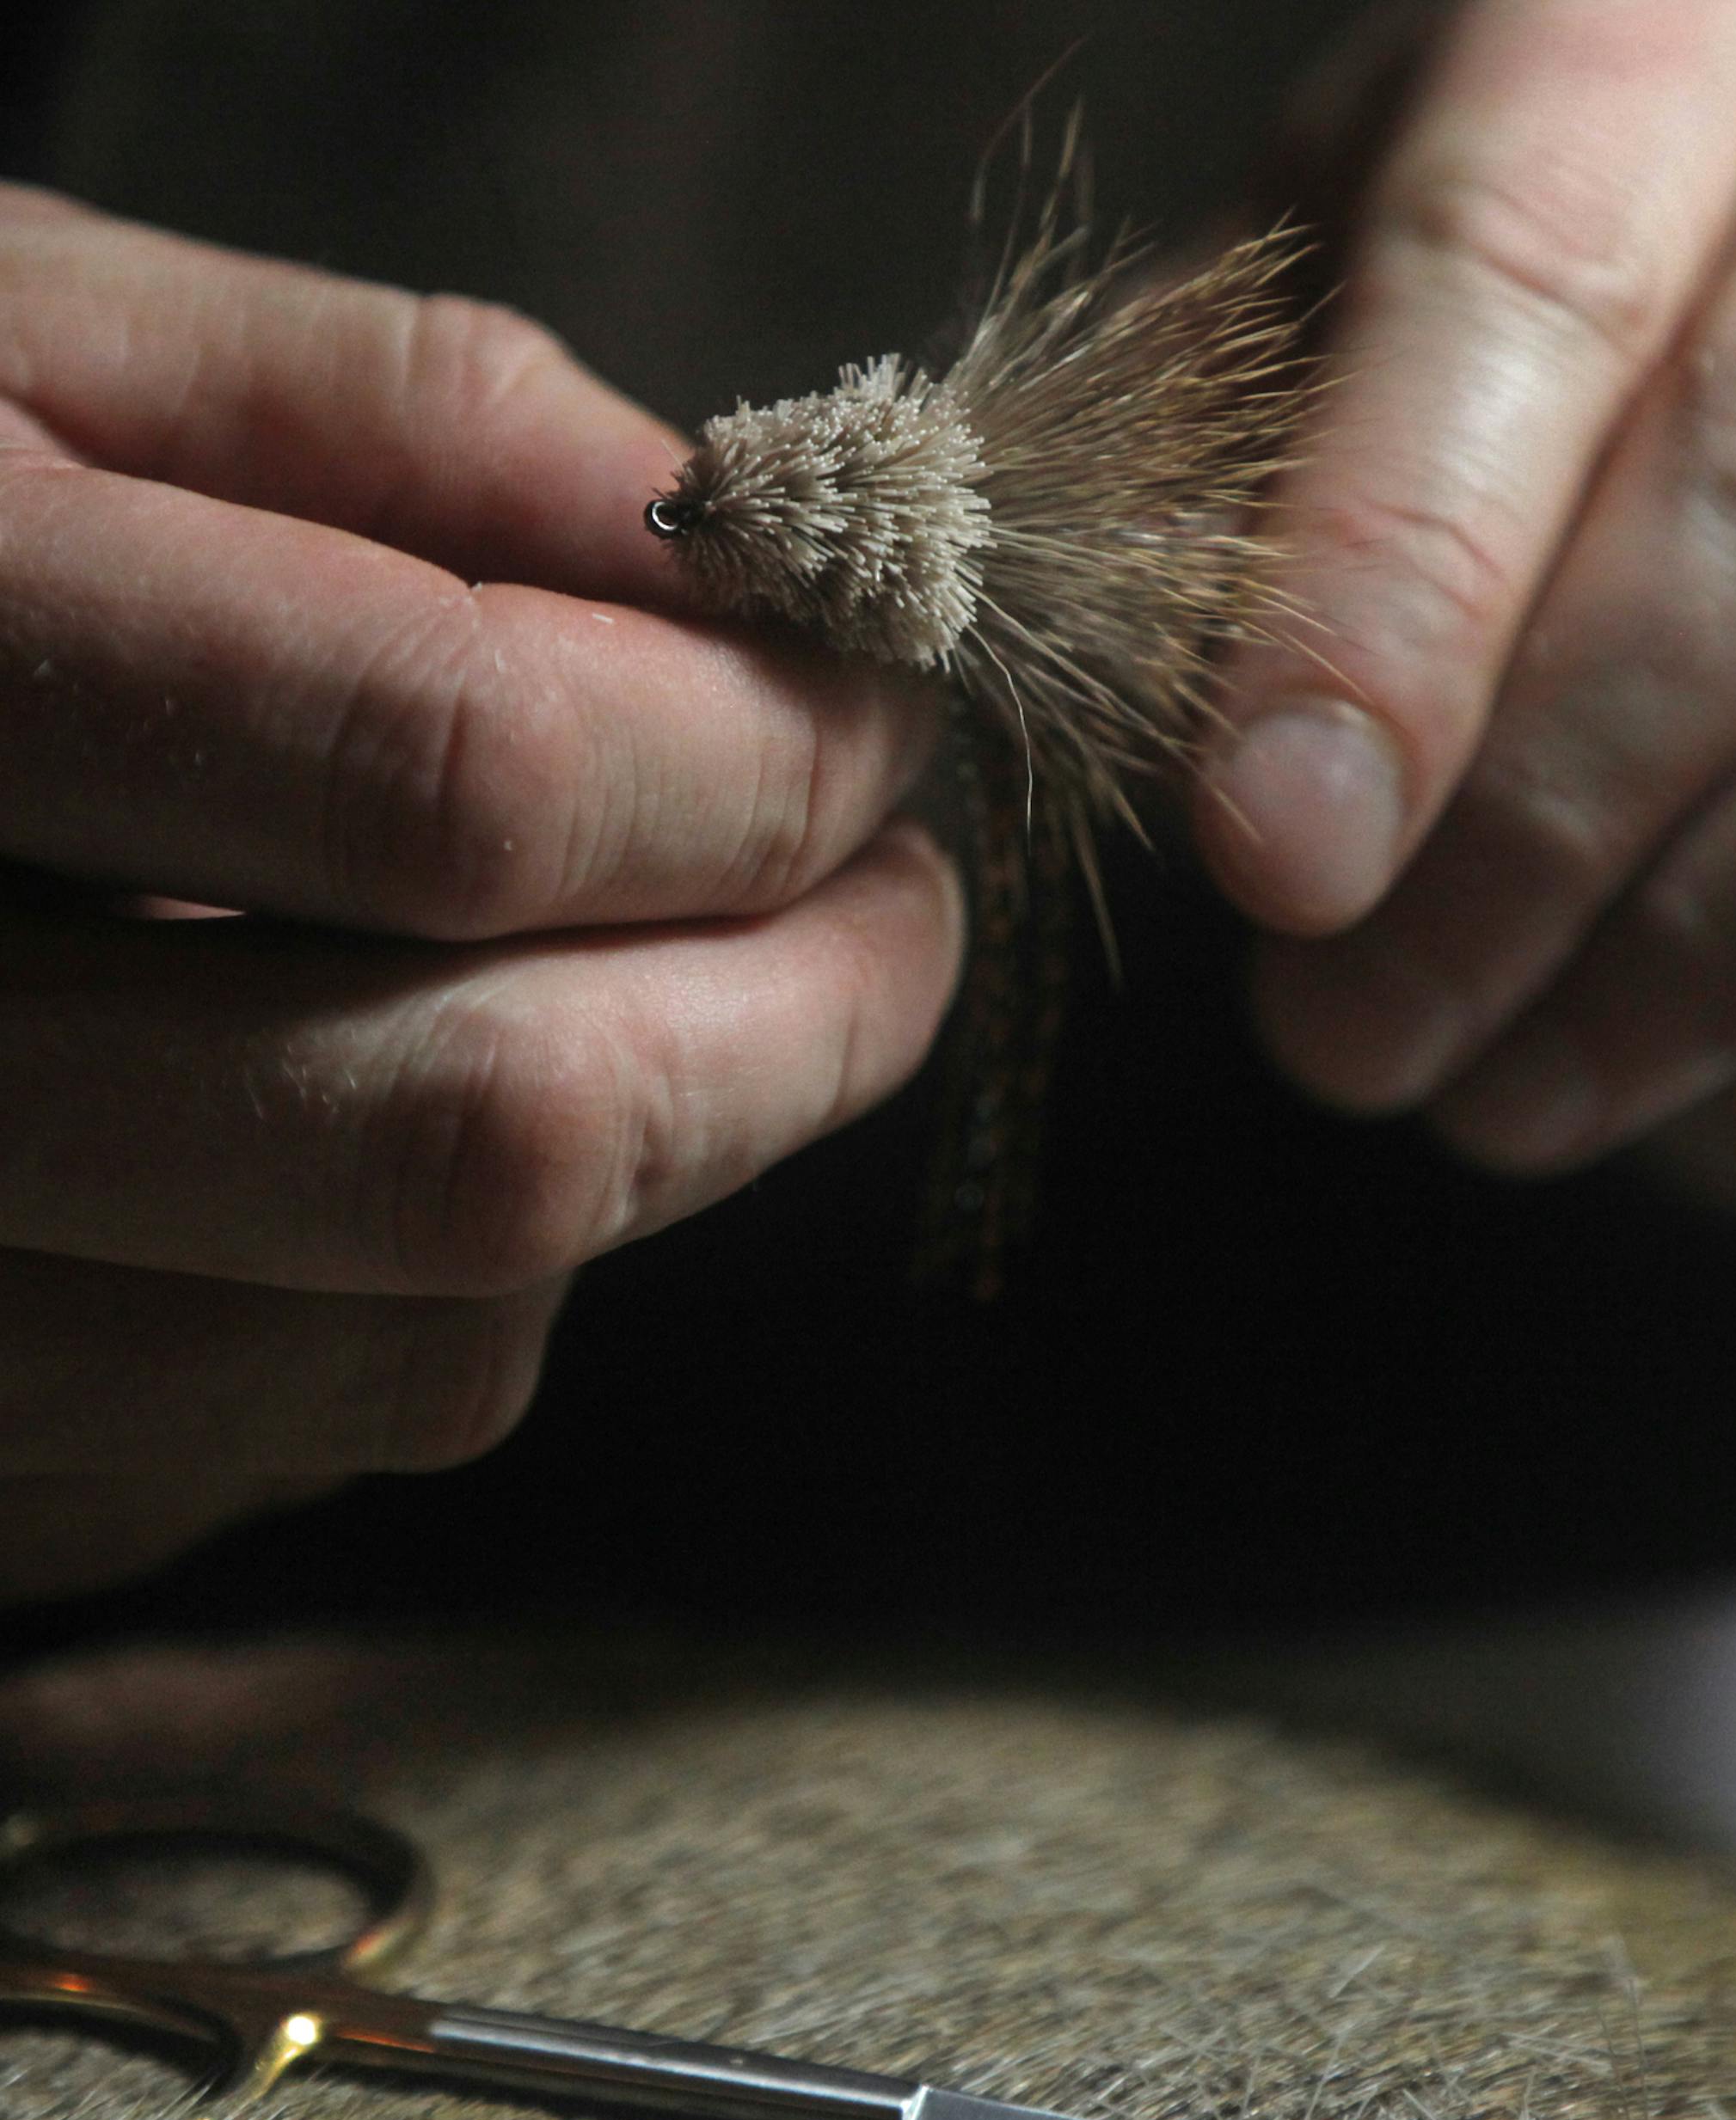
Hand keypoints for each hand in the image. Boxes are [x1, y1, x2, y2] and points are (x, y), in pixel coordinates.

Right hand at [0, 188, 960, 1598]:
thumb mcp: (7, 337)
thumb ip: (381, 414)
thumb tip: (730, 544)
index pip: (453, 775)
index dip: (750, 754)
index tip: (869, 719)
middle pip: (489, 1133)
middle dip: (800, 1017)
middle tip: (896, 904)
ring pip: (445, 1328)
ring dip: (651, 1150)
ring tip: (673, 986)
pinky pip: (333, 1415)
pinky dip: (470, 1264)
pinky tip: (419, 1093)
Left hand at [1198, 0, 1735, 1221]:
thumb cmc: (1529, 269)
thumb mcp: (1363, 259)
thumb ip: (1257, 420)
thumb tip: (1123, 666)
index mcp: (1664, 13)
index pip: (1524, 271)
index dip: (1396, 586)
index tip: (1275, 856)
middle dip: (1540, 824)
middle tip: (1348, 1043)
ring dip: (1701, 957)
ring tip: (1504, 1107)